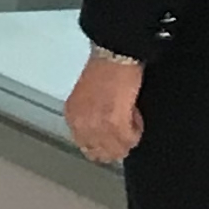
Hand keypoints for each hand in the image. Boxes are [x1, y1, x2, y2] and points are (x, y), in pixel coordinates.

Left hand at [64, 50, 144, 166]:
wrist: (113, 56)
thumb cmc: (103, 70)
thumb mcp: (86, 98)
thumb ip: (89, 118)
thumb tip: (102, 134)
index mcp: (72, 117)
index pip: (86, 146)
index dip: (103, 144)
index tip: (113, 138)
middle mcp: (81, 125)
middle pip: (100, 153)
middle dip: (116, 146)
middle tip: (125, 132)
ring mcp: (97, 127)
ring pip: (117, 150)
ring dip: (127, 139)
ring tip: (130, 120)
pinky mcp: (115, 124)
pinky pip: (130, 140)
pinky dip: (137, 130)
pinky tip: (135, 114)